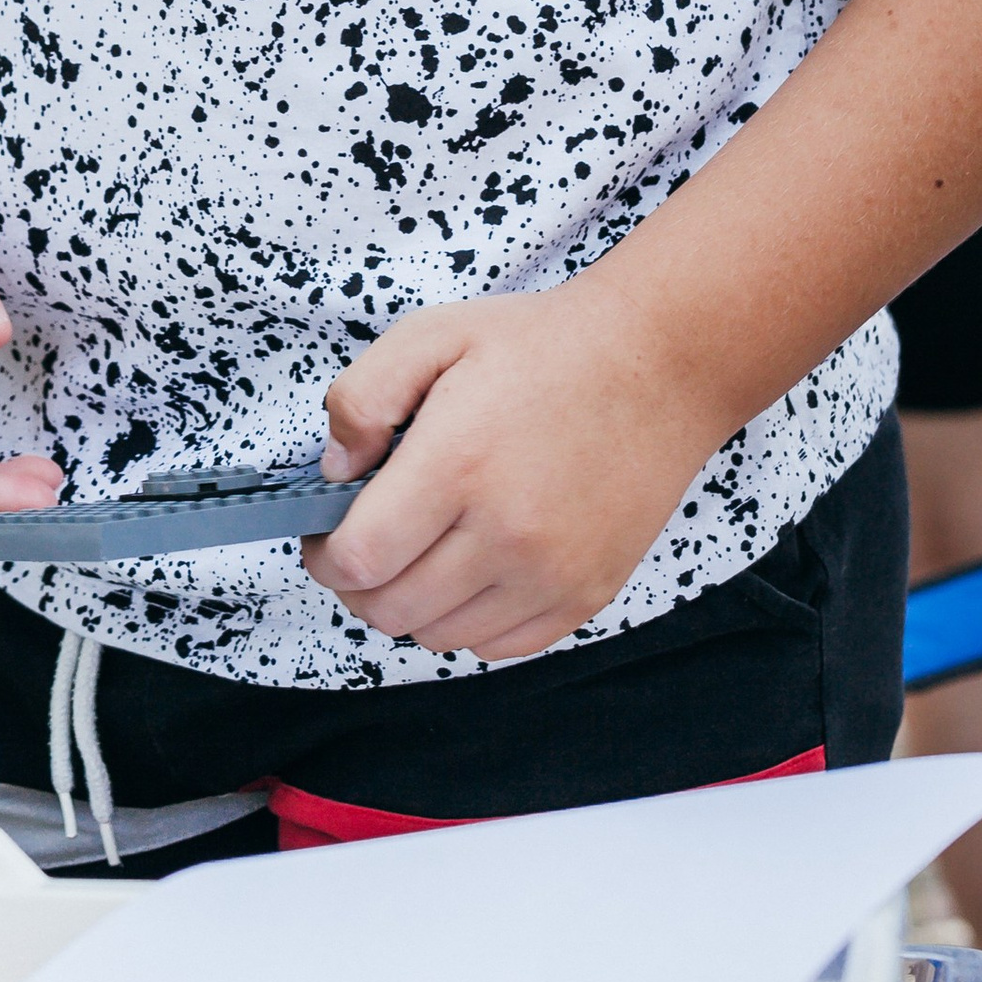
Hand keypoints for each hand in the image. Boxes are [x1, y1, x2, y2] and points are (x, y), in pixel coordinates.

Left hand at [303, 278, 743, 661]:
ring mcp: (551, 573)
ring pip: (439, 636)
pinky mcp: (585, 594)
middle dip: (358, 583)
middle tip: (364, 543)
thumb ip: (361, 398)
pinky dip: (467, 622)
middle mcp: (505, 532)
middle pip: (390, 608)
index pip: (359, 559)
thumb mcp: (432, 335)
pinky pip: (499, 646)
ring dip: (411, 604)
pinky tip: (467, 571)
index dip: (324, 556)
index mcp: (457, 464)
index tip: (324, 536)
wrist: (657, 366)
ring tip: (419, 552)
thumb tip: (334, 471)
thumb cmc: (544, 347)